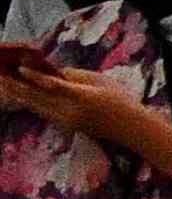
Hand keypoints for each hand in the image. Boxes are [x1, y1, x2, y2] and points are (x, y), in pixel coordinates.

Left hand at [0, 55, 142, 153]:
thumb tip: (54, 72)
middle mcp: (71, 112)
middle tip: (0, 76)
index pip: (55, 86)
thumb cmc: (121, 101)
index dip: (36, 77)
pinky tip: (17, 94)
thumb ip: (77, 76)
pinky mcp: (65, 126)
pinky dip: (28, 102)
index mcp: (83, 98)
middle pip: (38, 97)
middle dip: (17, 86)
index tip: (20, 68)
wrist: (131, 129)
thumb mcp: (102, 81)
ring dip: (18, 94)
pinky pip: (42, 111)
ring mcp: (66, 121)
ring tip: (2, 83)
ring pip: (36, 106)